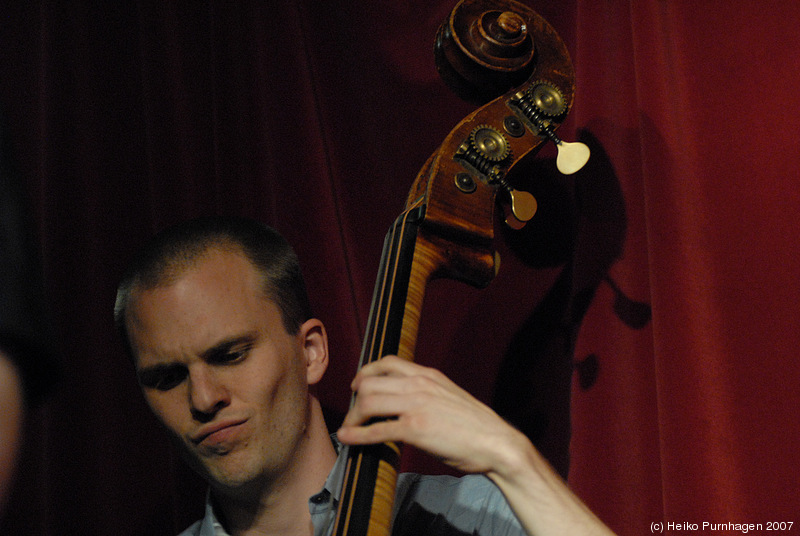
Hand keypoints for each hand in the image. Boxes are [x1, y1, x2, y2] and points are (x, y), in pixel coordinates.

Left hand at [336, 355, 528, 475]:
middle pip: (370, 382)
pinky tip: (347, 438)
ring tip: (350, 429)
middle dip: (355, 400)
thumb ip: (426, 393)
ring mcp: (416, 406)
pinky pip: (377, 429)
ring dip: (353, 417)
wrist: (497, 443)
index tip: (358, 386)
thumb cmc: (475, 425)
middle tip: (353, 415)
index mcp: (428, 375)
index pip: (387, 362)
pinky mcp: (415, 429)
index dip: (366, 373)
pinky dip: (357, 435)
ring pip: (368, 402)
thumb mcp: (449, 396)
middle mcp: (419, 385)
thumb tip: (405, 402)